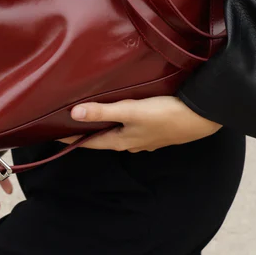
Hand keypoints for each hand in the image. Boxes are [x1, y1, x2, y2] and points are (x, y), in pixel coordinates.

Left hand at [55, 95, 222, 152]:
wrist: (203, 116)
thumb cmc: (167, 114)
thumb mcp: (132, 111)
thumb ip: (103, 112)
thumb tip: (73, 114)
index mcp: (122, 141)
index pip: (88, 141)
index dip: (70, 138)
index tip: (52, 135)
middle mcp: (132, 143)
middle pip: (102, 138)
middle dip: (86, 132)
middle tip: (68, 122)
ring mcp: (146, 138)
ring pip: (119, 132)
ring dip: (105, 126)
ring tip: (92, 114)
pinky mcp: (157, 129)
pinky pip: (133, 127)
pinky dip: (122, 121)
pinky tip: (124, 113)